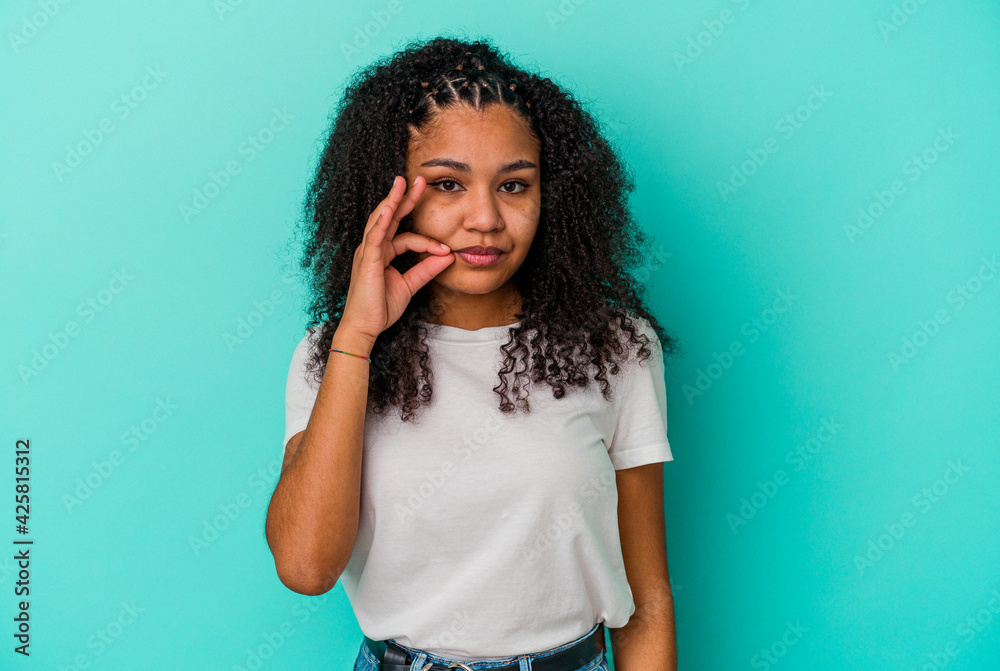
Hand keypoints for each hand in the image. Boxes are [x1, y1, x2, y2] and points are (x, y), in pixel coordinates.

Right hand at [339, 175, 453, 342]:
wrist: (365, 327)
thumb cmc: (381, 308)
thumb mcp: (410, 285)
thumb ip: (427, 270)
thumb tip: (448, 256)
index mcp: (382, 252)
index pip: (406, 236)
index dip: (427, 241)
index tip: (446, 249)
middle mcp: (373, 248)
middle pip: (390, 217)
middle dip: (405, 198)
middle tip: (419, 179)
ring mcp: (367, 252)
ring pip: (380, 220)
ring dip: (392, 201)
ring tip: (402, 183)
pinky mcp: (365, 261)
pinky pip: (373, 238)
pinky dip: (380, 223)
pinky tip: (388, 210)